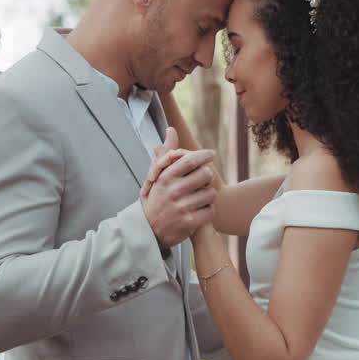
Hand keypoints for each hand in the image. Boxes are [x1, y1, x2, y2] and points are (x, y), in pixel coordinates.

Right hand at [141, 130, 216, 247]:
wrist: (148, 230)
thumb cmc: (156, 198)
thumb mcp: (156, 176)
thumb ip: (166, 153)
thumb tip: (171, 130)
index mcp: (166, 177)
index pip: (191, 160)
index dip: (204, 155)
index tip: (210, 154)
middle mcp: (174, 191)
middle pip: (206, 174)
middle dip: (207, 176)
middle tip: (203, 179)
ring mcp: (182, 207)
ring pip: (211, 193)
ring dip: (208, 194)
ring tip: (200, 197)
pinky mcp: (189, 222)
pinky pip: (210, 210)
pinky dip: (208, 210)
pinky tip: (200, 210)